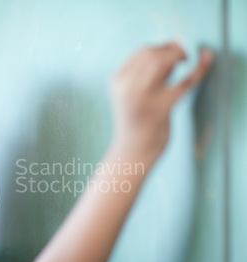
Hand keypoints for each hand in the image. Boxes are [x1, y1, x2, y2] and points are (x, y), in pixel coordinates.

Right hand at [109, 41, 213, 165]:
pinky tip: (207, 59)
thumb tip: (175, 46)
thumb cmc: (137, 121)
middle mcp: (127, 88)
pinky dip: (200, 69)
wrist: (133, 151)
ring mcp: (143, 99)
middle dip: (171, 50)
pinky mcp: (162, 109)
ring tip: (187, 62)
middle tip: (183, 57)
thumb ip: (149, 73)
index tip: (173, 50)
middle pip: (151, 53)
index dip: (161, 46)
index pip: (141, 52)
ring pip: (162, 61)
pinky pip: (185, 82)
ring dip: (179, 56)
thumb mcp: (134, 93)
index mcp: (118, 82)